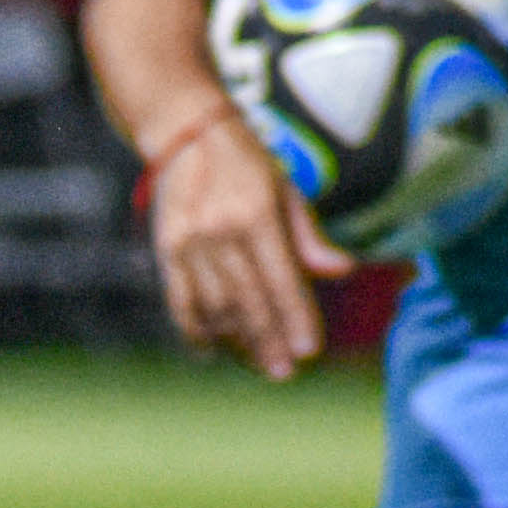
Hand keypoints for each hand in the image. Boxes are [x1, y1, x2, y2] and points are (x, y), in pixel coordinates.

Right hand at [144, 109, 350, 380]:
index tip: (308, 350)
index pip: (280, 278)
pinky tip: (212, 351)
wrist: (185, 135)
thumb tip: (342, 271)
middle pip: (247, 300)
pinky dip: (196, 330)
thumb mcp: (286, 189)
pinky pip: (182, 301)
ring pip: (215, 306)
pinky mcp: (166, 251)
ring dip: (237, 341)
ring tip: (258, 364)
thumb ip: (309, 236)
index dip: (295, 317)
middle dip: (268, 340)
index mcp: (257, 214)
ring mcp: (188, 244)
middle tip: (284, 372)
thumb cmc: (247, 163)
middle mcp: (220, 233)